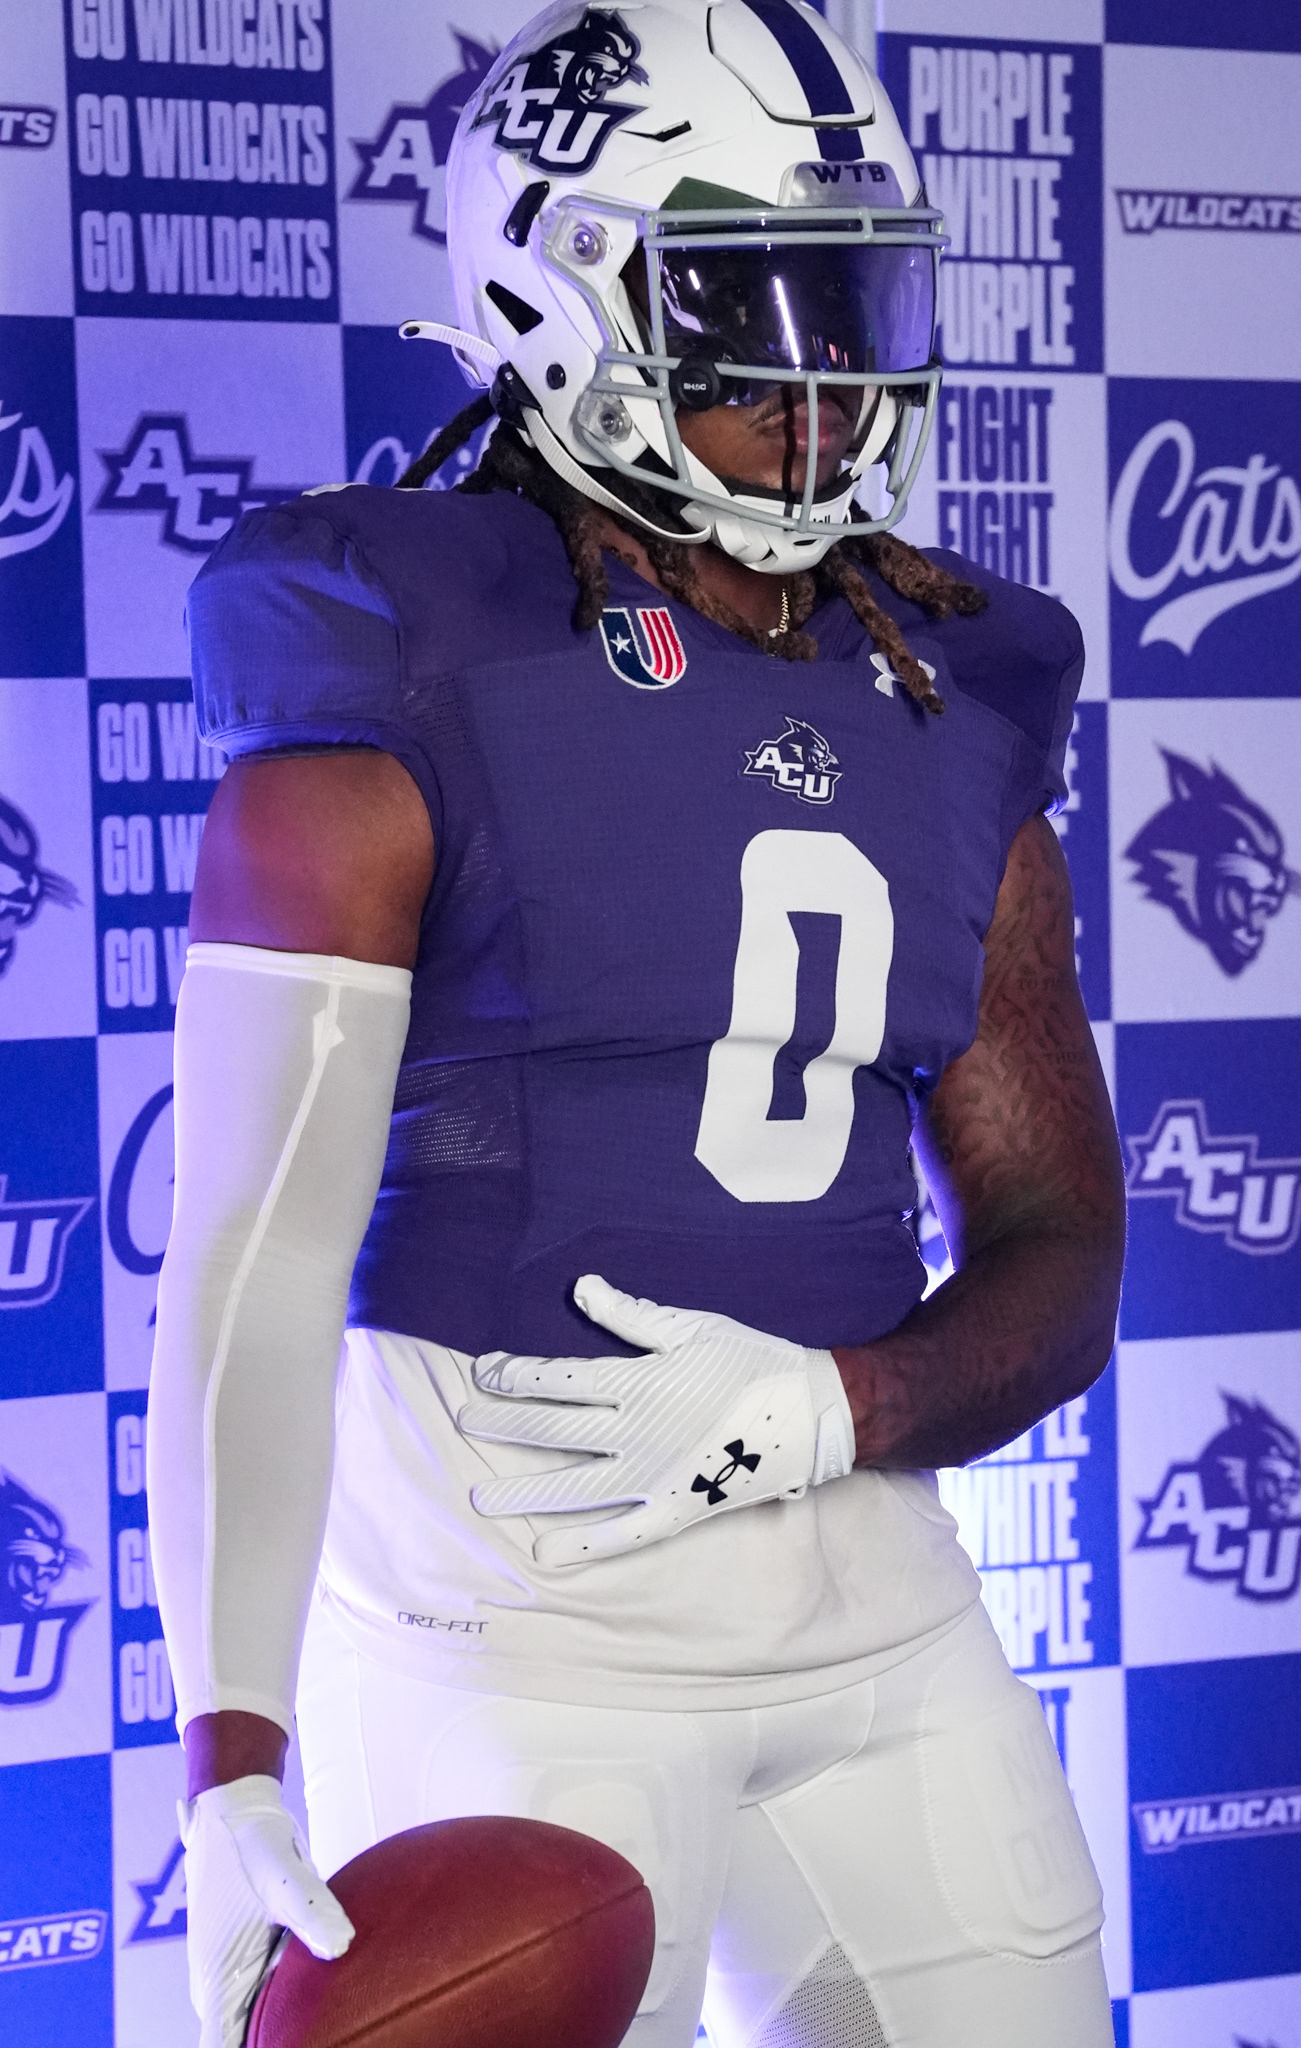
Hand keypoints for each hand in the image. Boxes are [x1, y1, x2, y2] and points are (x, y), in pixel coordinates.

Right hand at [180, 1774, 353, 2047]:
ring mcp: (222, 1968)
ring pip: (243, 2017)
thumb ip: (312, 1911)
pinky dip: (273, 2003)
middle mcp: (213, 1980)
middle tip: (320, 2036)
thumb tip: (342, 1945)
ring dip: (269, 2026)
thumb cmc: (252, 1843)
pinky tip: (308, 1996)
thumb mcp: (285, 1876)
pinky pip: (252, 1994)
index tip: (289, 2047)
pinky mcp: (235, 1953)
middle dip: (267, 2042)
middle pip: (234, 2037)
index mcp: (216, 1976)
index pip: (220, 2045)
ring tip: (314, 2028)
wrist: (232, 1807)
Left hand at [458, 1275, 855, 1565]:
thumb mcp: (691, 1326)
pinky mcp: (676, 1509)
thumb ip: (630, 1315)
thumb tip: (581, 1289)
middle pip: (552, 1430)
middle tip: (459, 1424)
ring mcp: (652, 1476)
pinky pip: (622, 1533)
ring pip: (574, 1486)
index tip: (482, 1372)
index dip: (514, 1375)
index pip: (557, 1380)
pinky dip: (584, 1545)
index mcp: (635, 1382)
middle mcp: (634, 1433)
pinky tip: (546, 1553)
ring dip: (524, 1491)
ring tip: (480, 1500)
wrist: (810, 1413)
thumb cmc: (751, 1360)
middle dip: (501, 1426)